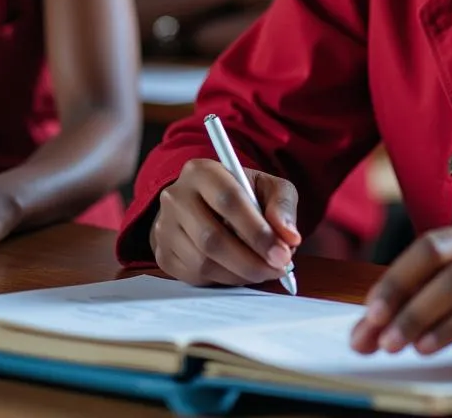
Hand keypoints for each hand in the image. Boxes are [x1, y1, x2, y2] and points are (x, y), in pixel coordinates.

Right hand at [151, 158, 300, 286]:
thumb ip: (282, 206)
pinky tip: (241, 272)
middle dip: (251, 260)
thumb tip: (289, 237)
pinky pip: (194, 276)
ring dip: (240, 274)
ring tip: (263, 271)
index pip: (229, 201)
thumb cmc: (242, 194)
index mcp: (202, 171)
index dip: (258, 231)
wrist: (205, 204)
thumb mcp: (267, 187)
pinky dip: (224, 281)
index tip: (282, 253)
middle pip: (212, 237)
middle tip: (277, 269)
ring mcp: (164, 226)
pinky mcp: (163, 253)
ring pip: (203, 262)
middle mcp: (176, 196)